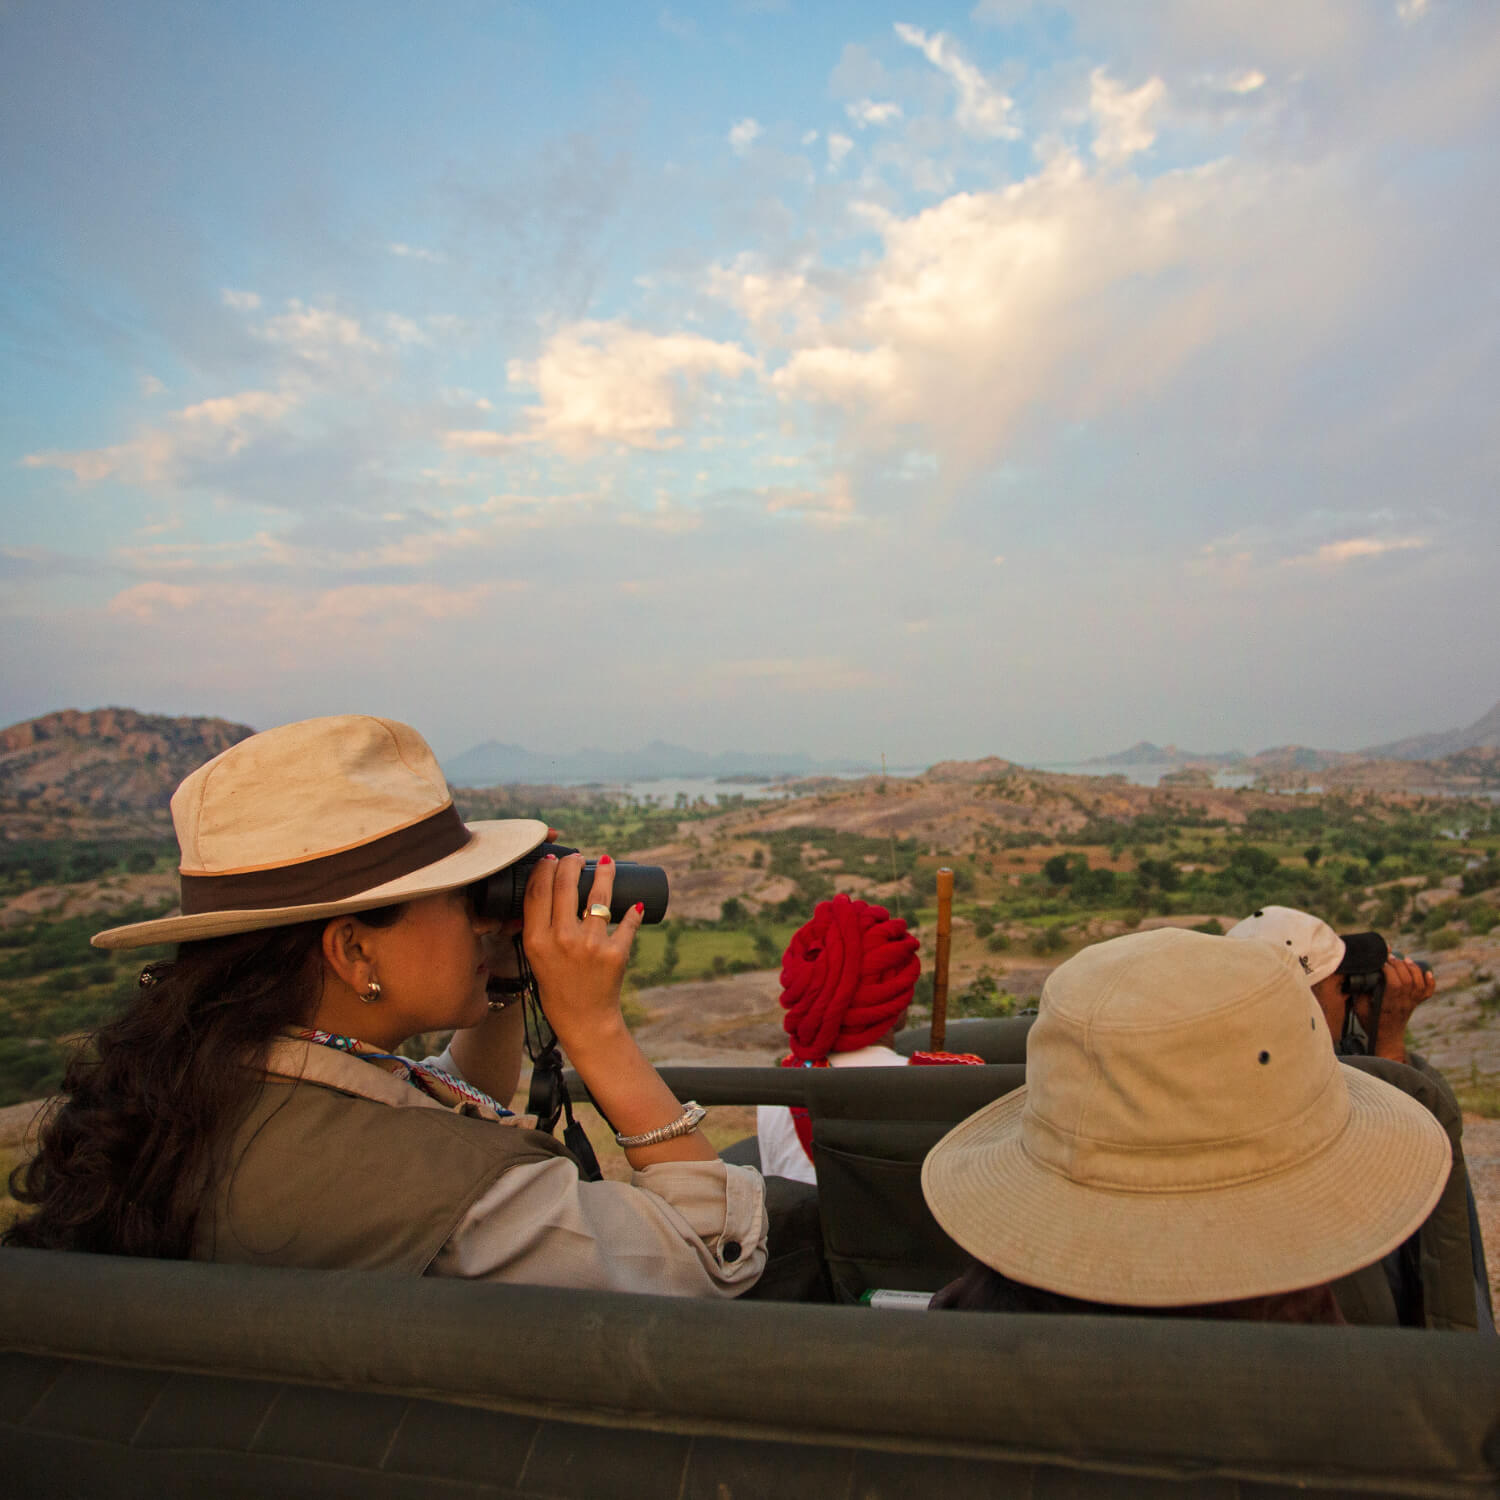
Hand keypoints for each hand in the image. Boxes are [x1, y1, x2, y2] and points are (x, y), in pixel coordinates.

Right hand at [520, 850, 712, 1164]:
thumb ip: (537, 929)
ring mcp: (589, 946)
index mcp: (536, 941)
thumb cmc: (558, 987)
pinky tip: (633, 903)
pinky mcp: (615, 953)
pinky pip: (625, 922)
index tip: (551, 858)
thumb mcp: (535, 959)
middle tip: (577, 857)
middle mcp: (561, 940)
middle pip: (564, 887)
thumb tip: (544, 893)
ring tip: (607, 862)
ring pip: (599, 897)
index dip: (544, 870)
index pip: (537, 893)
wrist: (584, 1021)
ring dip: (604, 874)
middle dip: (572, 864)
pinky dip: (631, 912)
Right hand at [1355, 956, 1434, 1063]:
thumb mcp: (1360, 1008)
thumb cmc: (1371, 1022)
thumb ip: (1360, 993)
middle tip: (1389, 957)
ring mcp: (1411, 1003)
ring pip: (1418, 983)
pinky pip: (1428, 992)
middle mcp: (1403, 1003)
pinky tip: (1427, 972)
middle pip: (1407, 980)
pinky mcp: (1416, 1004)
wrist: (1387, 1038)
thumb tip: (1360, 975)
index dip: (1388, 969)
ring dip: (1413, 969)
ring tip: (1405, 959)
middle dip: (1399, 964)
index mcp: (1388, 1004)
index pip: (1394, 983)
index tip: (1379, 961)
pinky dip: (1430, 981)